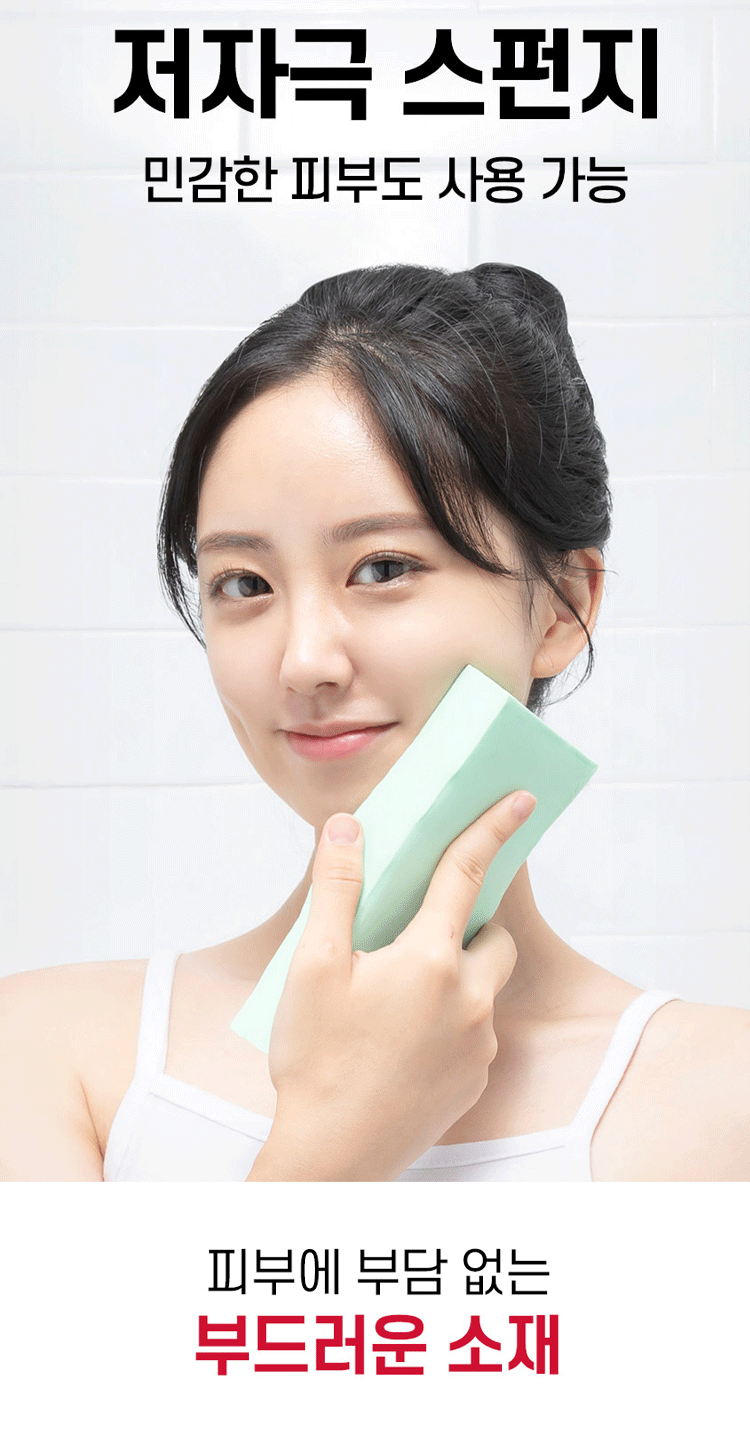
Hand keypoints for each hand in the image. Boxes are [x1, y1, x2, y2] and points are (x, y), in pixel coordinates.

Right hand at [250, 790, 535, 1180]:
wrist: (333, 1157)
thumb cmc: (316, 1060)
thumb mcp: (312, 967)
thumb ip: (335, 890)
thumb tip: (347, 828)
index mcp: (430, 960)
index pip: (466, 874)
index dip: (492, 829)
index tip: (520, 799)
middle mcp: (469, 998)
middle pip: (491, 936)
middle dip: (467, 924)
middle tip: (415, 935)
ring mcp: (479, 1044)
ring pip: (482, 987)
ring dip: (454, 977)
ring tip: (394, 999)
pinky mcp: (475, 1081)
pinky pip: (475, 1032)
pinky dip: (450, 1022)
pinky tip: (401, 1042)